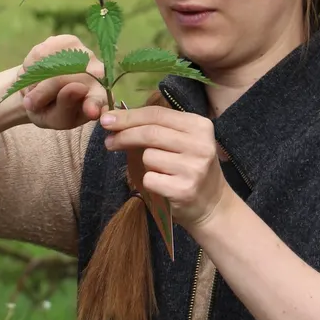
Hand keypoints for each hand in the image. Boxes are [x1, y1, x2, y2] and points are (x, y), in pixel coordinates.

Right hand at [18, 35, 108, 130]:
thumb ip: (65, 109)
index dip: (94, 105)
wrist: (37, 89)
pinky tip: (36, 72)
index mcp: (99, 98)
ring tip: (36, 88)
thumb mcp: (54, 119)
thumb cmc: (50, 110)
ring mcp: (85, 55)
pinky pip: (41, 53)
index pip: (99, 100)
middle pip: (68, 79)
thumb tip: (75, 88)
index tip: (90, 111)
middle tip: (31, 103)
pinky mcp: (68, 41)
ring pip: (51, 65)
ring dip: (35, 79)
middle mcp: (98, 74)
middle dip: (45, 90)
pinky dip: (31, 66)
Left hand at [100, 106, 231, 227]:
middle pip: (150, 133)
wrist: (212, 204)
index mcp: (200, 126)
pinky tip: (163, 185)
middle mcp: (200, 144)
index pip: (157, 114)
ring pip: (148, 157)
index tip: (107, 119)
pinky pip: (149, 179)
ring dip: (145, 164)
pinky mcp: (184, 189)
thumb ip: (157, 128)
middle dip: (124, 136)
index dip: (129, 116)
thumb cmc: (190, 168)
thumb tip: (115, 119)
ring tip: (160, 171)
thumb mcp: (183, 141)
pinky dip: (149, 182)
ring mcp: (194, 168)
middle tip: (109, 141)